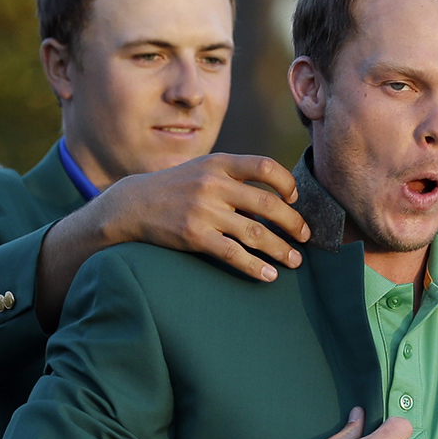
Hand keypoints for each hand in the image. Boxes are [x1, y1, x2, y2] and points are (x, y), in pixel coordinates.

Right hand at [97, 153, 310, 282]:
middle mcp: (213, 184)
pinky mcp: (194, 236)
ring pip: (255, 232)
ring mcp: (203, 211)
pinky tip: (269, 275)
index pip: (265, 167)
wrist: (132, 205)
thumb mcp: (202, 169)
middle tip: (305, 237)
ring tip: (294, 261)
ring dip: (280, 249)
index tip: (294, 200)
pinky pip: (233, 254)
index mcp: (219, 163)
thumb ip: (234, 177)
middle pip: (268, 204)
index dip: (286, 184)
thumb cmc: (175, 188)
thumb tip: (275, 197)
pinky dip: (255, 266)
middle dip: (293, 223)